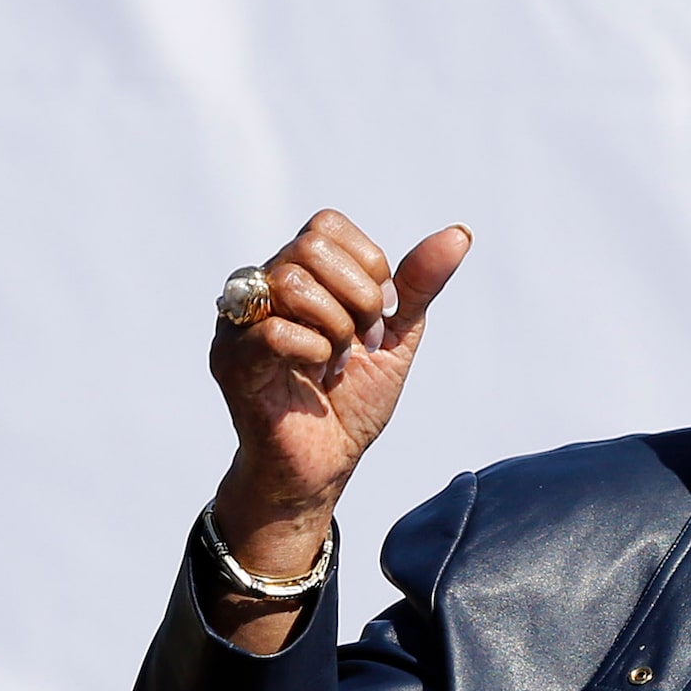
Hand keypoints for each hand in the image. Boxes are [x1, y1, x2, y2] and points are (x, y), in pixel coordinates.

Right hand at [207, 211, 469, 647]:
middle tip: (358, 339)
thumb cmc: (352, 402)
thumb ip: (418, 286)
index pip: (326, 226)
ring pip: (292, 283)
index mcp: (297, 275)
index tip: (377, 311)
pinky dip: (314, 353)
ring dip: (336, 327)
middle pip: (309, 246)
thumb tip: (460, 234)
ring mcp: (239, 321)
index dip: (366, 263)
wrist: (324, 465)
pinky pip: (275, 331)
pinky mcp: (230, 358)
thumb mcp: (396, 338)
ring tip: (334, 360)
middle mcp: (259, 288)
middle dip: (356, 296)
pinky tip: (314, 376)